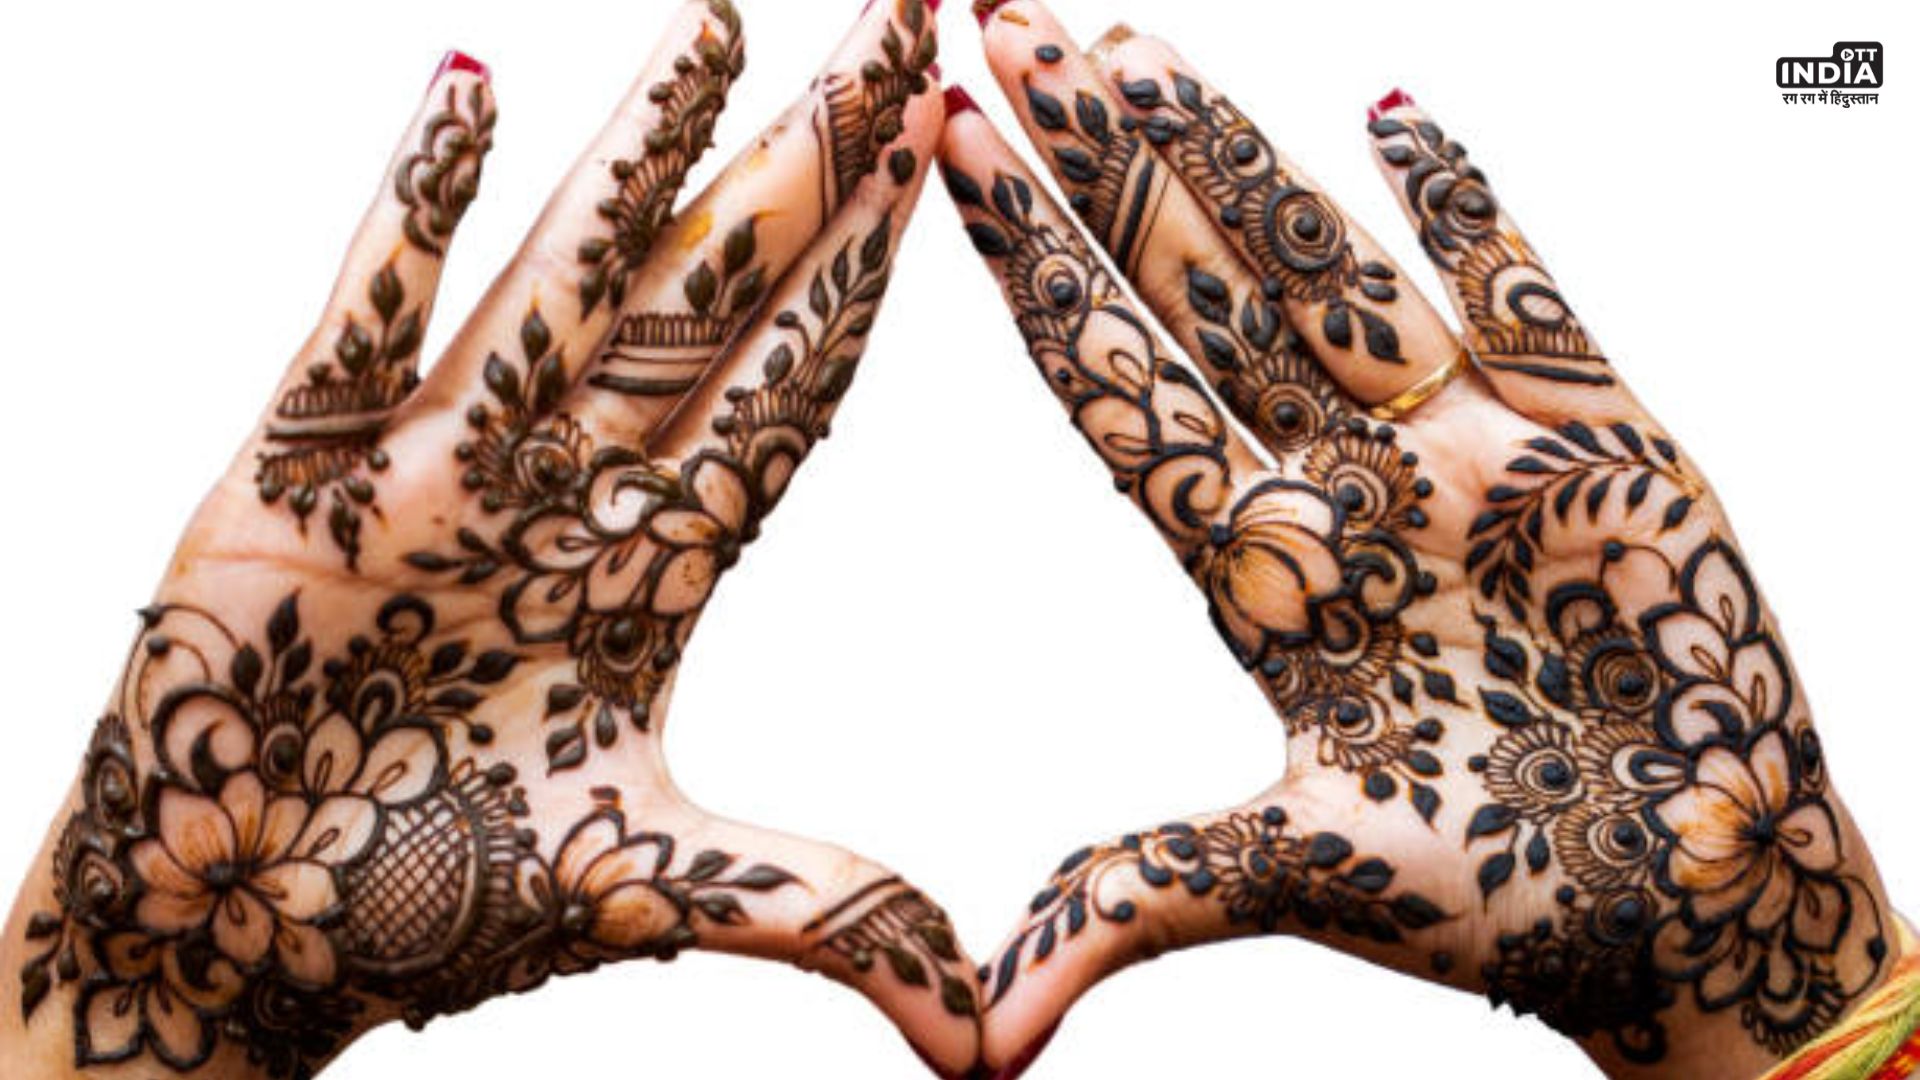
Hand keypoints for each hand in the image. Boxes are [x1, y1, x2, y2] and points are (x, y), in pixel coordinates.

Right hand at [1, 2, 981, 1075]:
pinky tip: (472, 92)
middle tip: (902, 14)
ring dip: (644, 150)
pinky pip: (365, 318)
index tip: (955, 156)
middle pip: (713, 294)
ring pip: (561, 277)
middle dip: (810, 159)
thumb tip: (983, 1025)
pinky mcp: (292, 469)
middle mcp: (561, 485)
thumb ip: (819, 916)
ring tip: (728, 17)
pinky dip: (411, 215)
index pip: (793, 387)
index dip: (876, 274)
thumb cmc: (420, 906)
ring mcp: (432, 462)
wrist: (227, 936)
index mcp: (652, 564)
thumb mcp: (649, 885)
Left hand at [942, 3, 1901, 1075]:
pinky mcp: (1603, 435)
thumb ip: (1148, 899)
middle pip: (1195, 288)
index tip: (945, 152)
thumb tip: (990, 1021)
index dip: (1031, 269)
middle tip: (999, 20)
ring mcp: (1466, 446)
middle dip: (1097, 159)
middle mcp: (1343, 482)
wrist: (1699, 906)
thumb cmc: (1513, 897)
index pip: (1118, 386)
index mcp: (1263, 571)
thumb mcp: (1310, 881)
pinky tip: (1395, 104)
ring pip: (1331, 262)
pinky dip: (1476, 200)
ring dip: (1236, 151)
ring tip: (1130, 39)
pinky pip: (1528, 288)